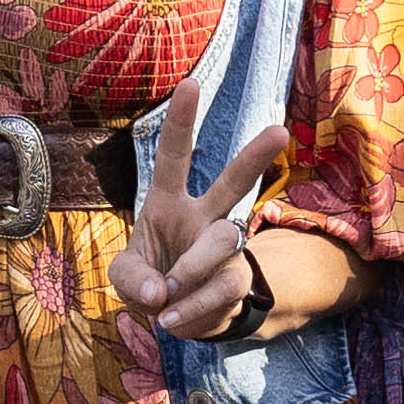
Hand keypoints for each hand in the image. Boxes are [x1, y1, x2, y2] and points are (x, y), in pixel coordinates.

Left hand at [118, 85, 291, 341]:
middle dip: (255, 157)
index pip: (174, 156)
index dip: (181, 121)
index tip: (191, 83)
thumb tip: (161, 292)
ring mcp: (224, 247)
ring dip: (190, 268)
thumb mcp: (124, 277)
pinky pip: (221, 286)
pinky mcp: (235, 279)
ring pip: (223, 240)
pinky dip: (193, 306)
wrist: (177, 317)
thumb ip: (131, 279)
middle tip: (279, 131)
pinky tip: (173, 320)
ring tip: (167, 293)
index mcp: (167, 202)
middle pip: (233, 182)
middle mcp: (202, 217)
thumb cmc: (148, 282)